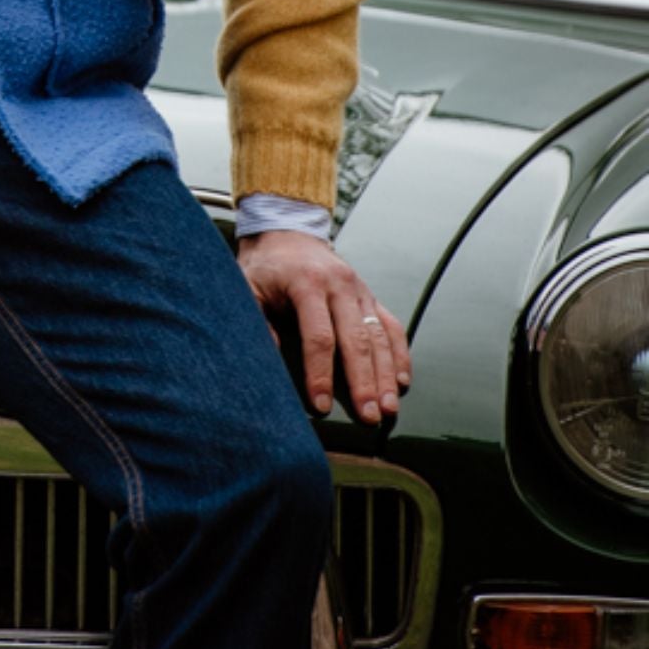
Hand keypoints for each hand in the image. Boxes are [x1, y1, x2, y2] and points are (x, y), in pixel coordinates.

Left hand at [236, 229, 410, 426]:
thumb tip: (267, 360)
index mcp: (307, 283)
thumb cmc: (264, 266)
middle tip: (368, 416)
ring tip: (388, 408)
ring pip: (379, 336)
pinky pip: (391, 326)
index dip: (320, 373)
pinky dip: (399, 354)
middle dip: (363, 382)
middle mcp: (340, 285)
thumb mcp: (247, 287)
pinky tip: (401, 380)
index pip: (319, 336)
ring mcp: (359, 290)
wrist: (286, 232)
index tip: (321, 405)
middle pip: (356, 340)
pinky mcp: (370, 295)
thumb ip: (256, 321)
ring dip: (386, 375)